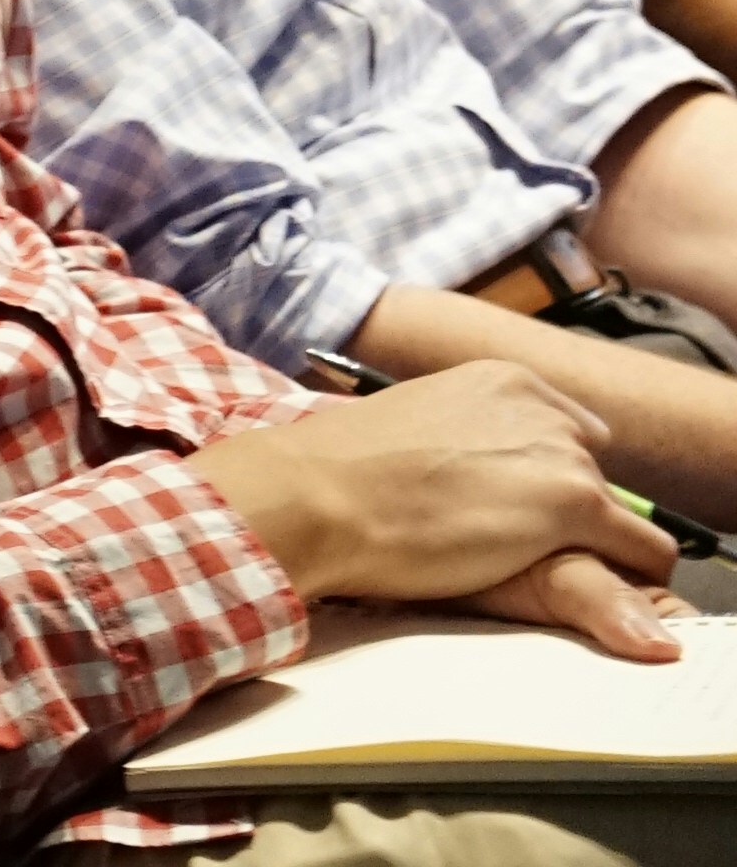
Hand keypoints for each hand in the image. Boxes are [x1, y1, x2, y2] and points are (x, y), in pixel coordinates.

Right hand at [200, 366, 676, 647]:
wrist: (317, 494)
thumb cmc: (341, 473)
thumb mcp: (419, 427)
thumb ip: (469, 437)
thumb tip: (476, 474)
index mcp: (502, 379)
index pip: (568, 435)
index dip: (540, 481)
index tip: (510, 510)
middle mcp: (543, 406)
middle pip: (593, 475)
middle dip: (563, 513)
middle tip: (505, 544)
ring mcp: (563, 454)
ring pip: (622, 519)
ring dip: (586, 548)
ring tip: (523, 569)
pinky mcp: (576, 504)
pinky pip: (649, 553)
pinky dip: (632, 579)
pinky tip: (577, 587)